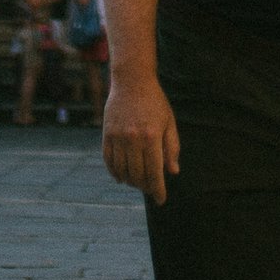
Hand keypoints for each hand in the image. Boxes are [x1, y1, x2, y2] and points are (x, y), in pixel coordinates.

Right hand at [103, 73, 180, 202]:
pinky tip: (121, 177)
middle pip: (138, 175)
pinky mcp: (107, 133)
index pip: (155, 172)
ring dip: (130, 181)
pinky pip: (109, 161)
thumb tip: (172, 172)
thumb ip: (172, 148)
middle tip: (150, 188)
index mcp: (152, 136)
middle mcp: (134, 138)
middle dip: (145, 187)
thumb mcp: (169, 122)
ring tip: (138, 182)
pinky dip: (115, 172)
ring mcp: (118, 136)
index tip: (161, 200)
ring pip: (122, 171)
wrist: (132, 80)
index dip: (158, 190)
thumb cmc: (154, 102)